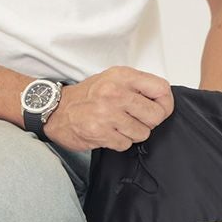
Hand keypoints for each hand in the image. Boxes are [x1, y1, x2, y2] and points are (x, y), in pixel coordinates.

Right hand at [42, 66, 174, 151]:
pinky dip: (120, 142)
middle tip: (135, 119)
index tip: (160, 108)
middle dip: (149, 122)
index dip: (166, 103)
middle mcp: (115, 92)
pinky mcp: (101, 132)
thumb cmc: (88, 96)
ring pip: (143, 133)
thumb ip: (139, 87)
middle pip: (156, 115)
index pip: (162, 89)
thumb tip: (164, 100)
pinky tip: (109, 132)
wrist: (56, 110)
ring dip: (133, 133)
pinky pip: (126, 144)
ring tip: (118, 125)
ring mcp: (107, 113)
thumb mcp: (114, 80)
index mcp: (122, 76)